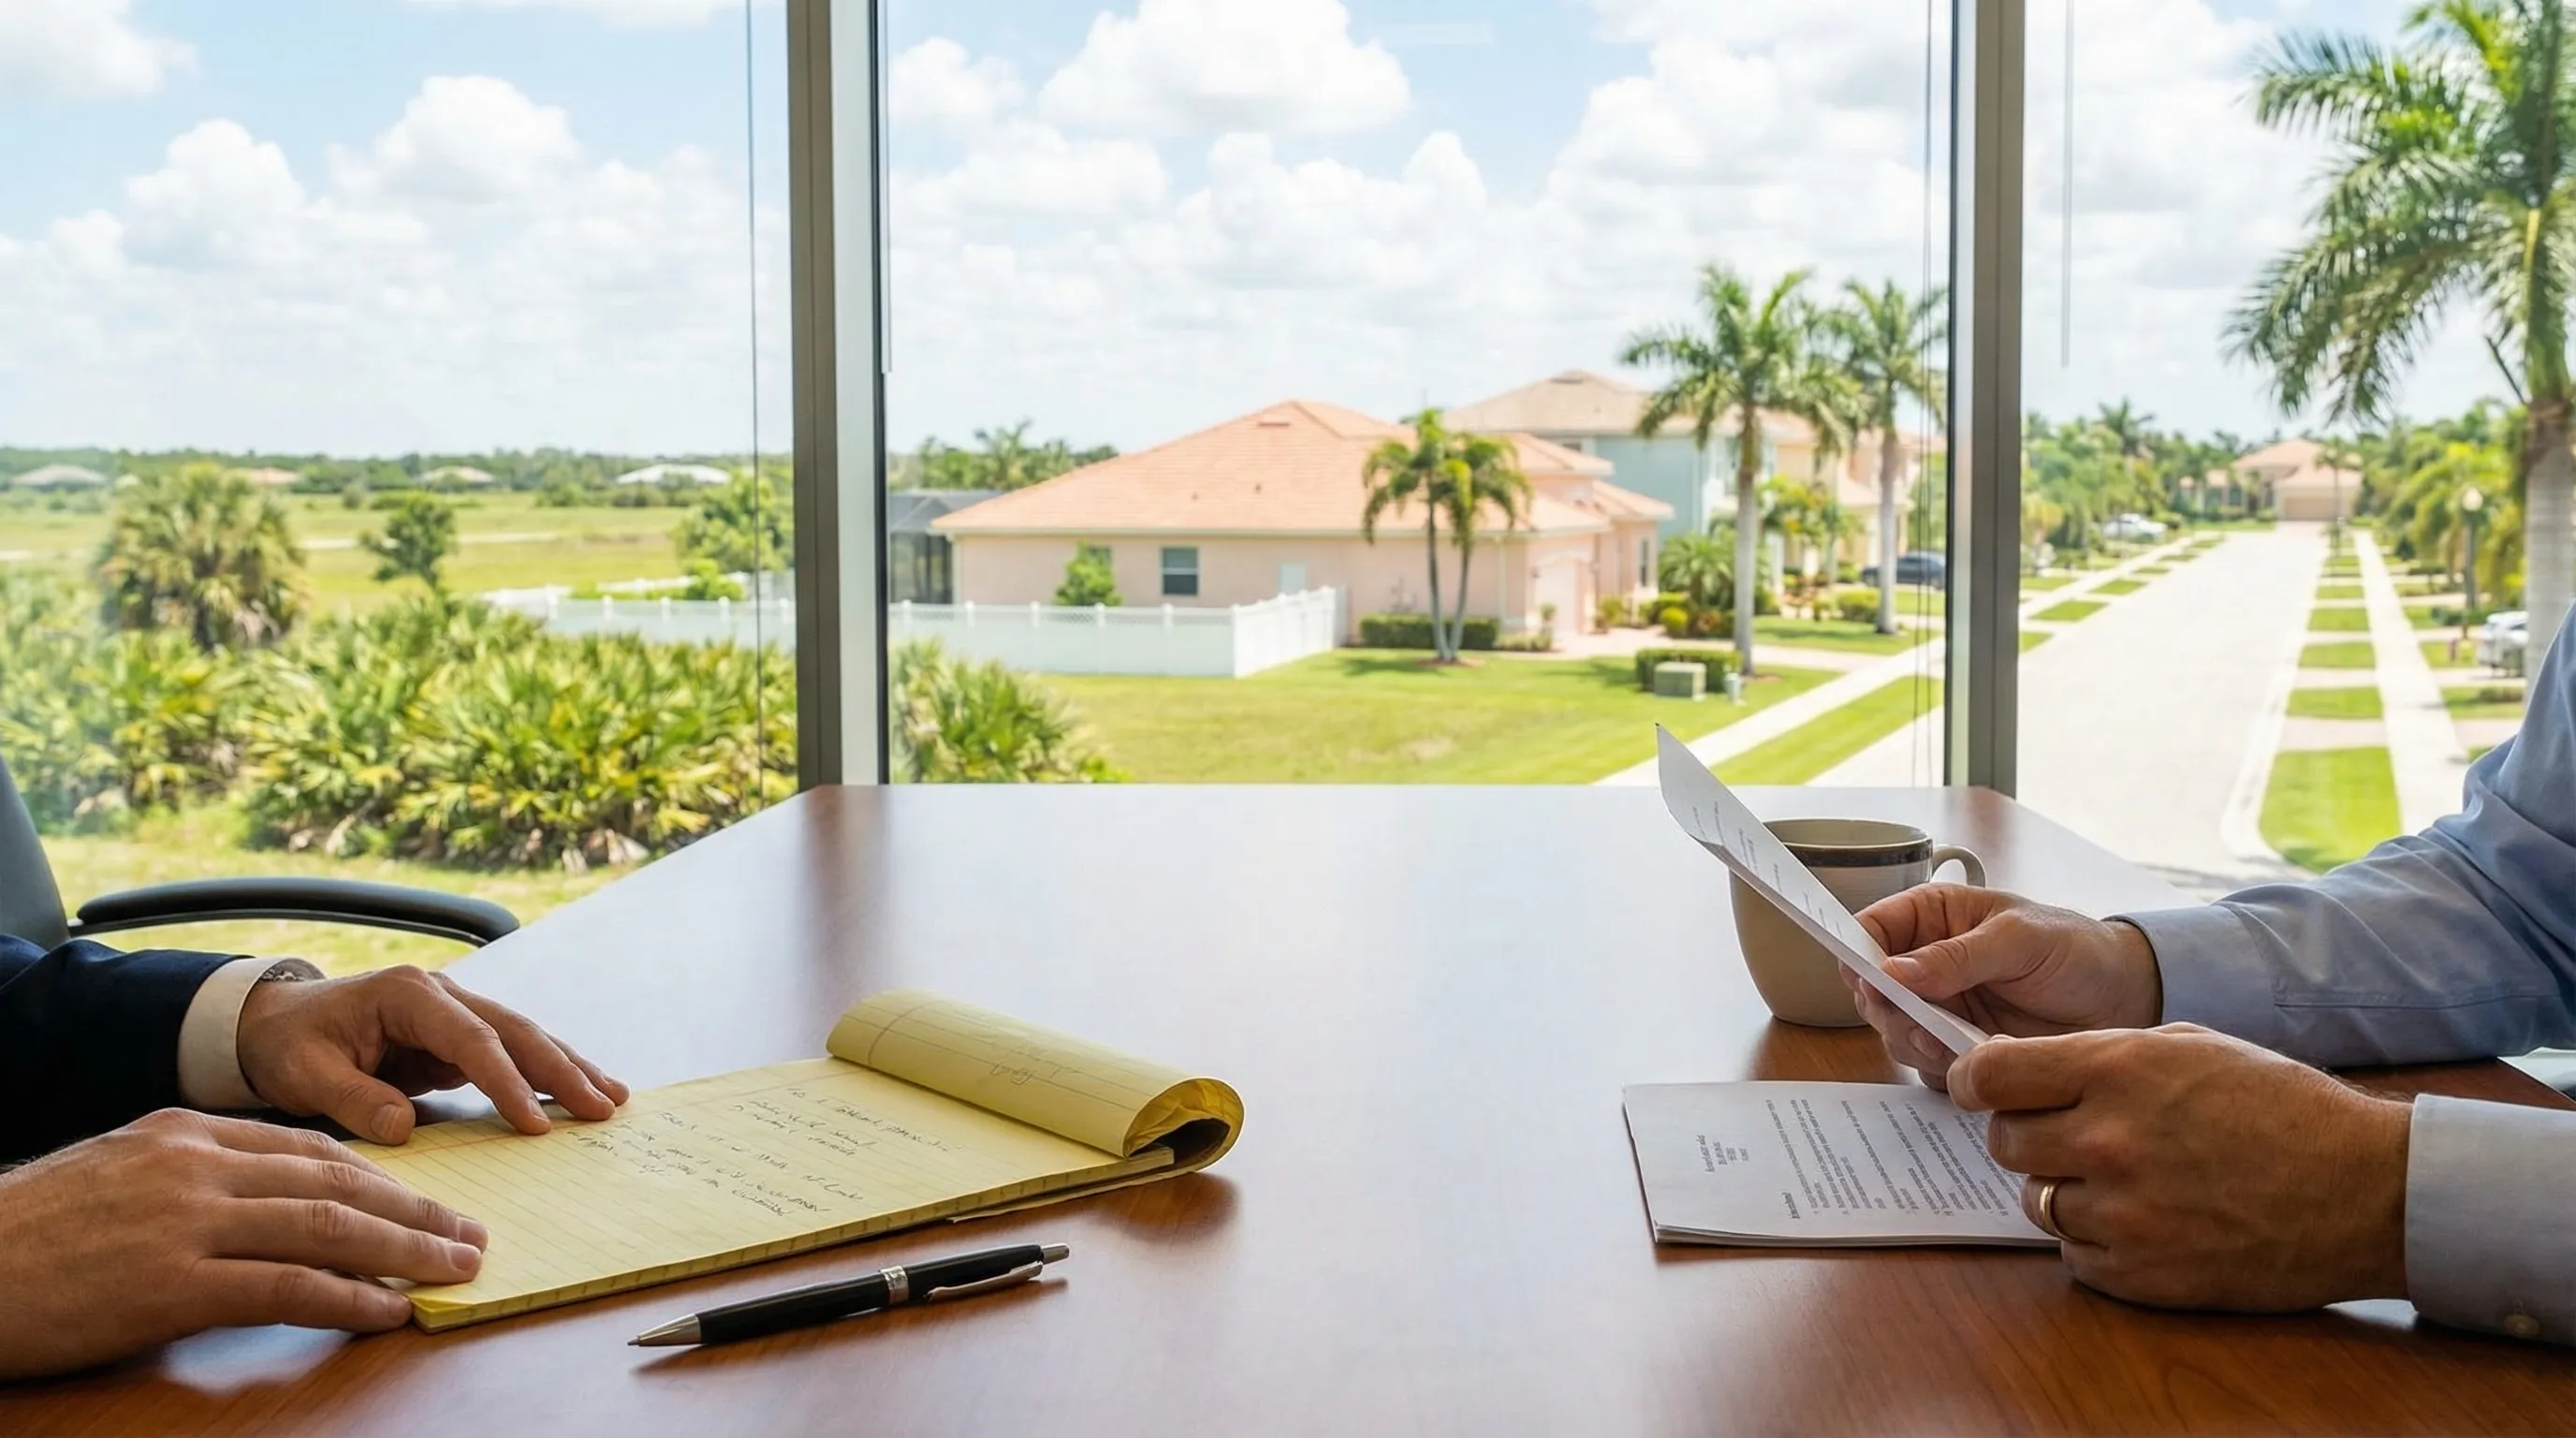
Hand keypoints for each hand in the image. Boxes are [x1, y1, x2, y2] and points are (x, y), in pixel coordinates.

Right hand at [0, 1109, 488, 1378]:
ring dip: (405, 1249)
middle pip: (337, 1183)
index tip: (425, 1200)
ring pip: (327, 1227)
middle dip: (415, 1209)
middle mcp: (197, 1166)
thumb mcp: (120, 1176)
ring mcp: (188, 1223)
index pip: (309, 1149)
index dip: (380, 1178)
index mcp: (186, 1132)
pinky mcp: (174, 1285)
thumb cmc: (32, 1234)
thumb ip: (197, 1181)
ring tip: (454, 1267)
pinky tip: (390, 1308)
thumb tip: (273, 1209)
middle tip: (469, 1232)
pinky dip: (350, 1298)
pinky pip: (288, 1287)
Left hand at [238, 965, 629, 1143]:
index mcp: (407, 994)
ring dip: (568, 1069)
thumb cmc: (286, 1044)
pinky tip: (578, 1094)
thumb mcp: (303, 1073)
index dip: (507, 1081)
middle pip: (515, 1031)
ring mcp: (454, 1014)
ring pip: (524, 1039)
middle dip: (562, 1070)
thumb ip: (352, 1098)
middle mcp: (442, 995)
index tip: (534, 1124)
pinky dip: (546, 1075)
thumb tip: (405, 1128)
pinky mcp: (455, 1039)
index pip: (471, 1039)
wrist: (271, 1022)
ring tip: (613, 1098)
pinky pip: (511, 1056)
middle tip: (602, 1108)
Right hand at [1843, 885, 2162, 1089]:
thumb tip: (1891, 972)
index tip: (1869, 983)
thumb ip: (1956, 956)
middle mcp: (1925, 961)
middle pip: (1870, 989)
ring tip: (1952, 1044)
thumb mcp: (2019, 939)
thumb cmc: (2074, 949)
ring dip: (1913, 1042)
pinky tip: (1969, 1060)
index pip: (1869, 929)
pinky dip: (1939, 1068)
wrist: (2123, 999)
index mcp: (1932, 917)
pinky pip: (1924, 1064)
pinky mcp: (1955, 1046)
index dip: (1857, 954)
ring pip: (1892, 1030)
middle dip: (1889, 1010)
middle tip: (1922, 1023)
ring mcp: (1939, 1006)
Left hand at [1951, 1025, 2410, 1311]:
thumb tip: (2017, 1066)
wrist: (2365, 1190)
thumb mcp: (2188, 1046)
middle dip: (2027, 1133)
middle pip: (2004, 1141)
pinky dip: (2097, 1240)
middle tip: (2068, 1133)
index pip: (1991, 1076)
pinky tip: (2144, 1220)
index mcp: (2116, 1071)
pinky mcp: (2143, 1274)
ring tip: (2123, 1178)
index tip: (1982, 1086)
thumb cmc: (2281, 1106)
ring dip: (2064, 1189)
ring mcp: (2124, 1213)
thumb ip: (2098, 1055)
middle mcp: (2109, 1141)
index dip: (1977, 1081)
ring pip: (2036, 1200)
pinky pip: (2074, 1254)